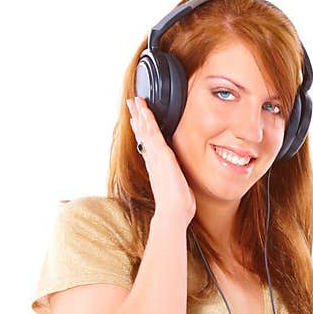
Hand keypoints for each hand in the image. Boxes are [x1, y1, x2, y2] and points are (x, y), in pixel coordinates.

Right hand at [126, 95, 196, 228]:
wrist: (173, 212)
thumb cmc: (177, 206)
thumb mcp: (178, 188)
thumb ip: (176, 180)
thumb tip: (181, 182)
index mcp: (156, 166)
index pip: (147, 144)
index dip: (141, 131)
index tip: (137, 120)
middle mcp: (153, 160)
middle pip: (142, 134)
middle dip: (137, 118)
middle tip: (131, 104)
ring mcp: (156, 157)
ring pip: (146, 130)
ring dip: (140, 114)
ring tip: (135, 101)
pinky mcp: (161, 155)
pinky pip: (153, 133)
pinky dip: (149, 121)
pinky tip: (145, 111)